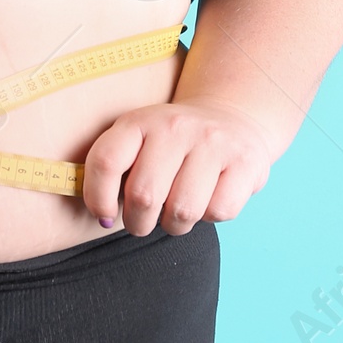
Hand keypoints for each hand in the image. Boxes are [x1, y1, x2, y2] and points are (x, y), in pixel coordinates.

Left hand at [82, 97, 270, 236]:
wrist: (232, 118)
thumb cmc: (174, 145)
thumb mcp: (139, 141)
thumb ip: (116, 170)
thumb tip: (103, 217)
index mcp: (139, 121)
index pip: (106, 161)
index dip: (97, 198)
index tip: (105, 215)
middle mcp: (175, 127)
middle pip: (143, 196)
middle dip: (138, 223)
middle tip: (142, 221)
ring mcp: (213, 142)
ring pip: (182, 211)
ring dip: (174, 225)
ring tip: (175, 212)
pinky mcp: (244, 162)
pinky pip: (218, 212)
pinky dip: (209, 217)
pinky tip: (207, 199)